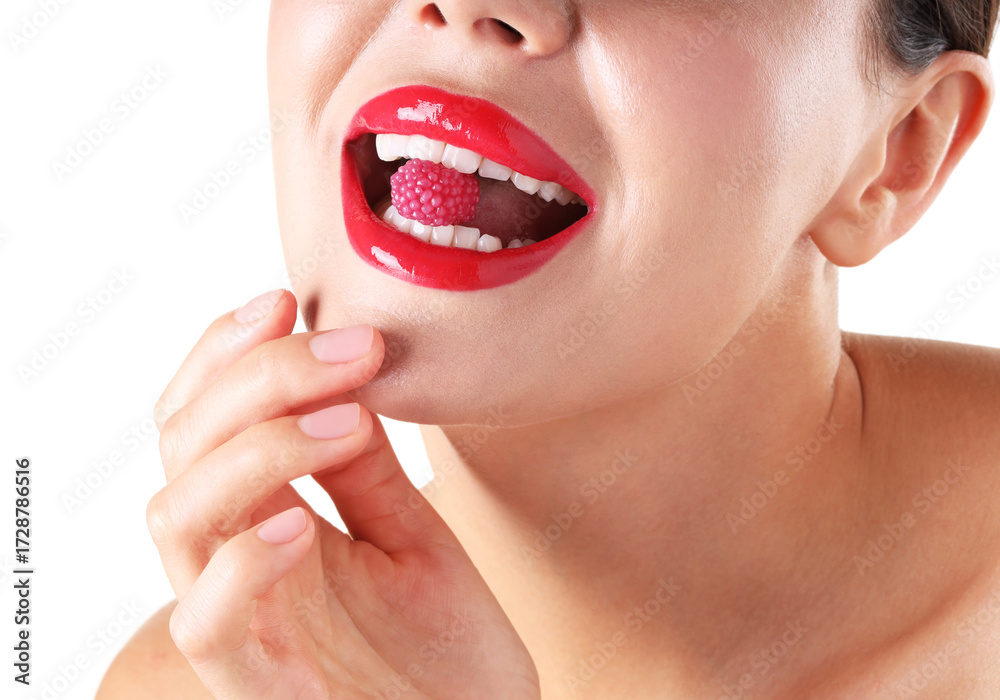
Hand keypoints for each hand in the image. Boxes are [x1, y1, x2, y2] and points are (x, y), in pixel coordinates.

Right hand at [146, 289, 539, 699]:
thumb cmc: (445, 650)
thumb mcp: (410, 536)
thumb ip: (364, 467)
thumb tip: (342, 373)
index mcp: (267, 520)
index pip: (203, 420)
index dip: (224, 354)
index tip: (286, 300)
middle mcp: (238, 563)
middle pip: (184, 448)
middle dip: (258, 377)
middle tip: (351, 345)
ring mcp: (243, 624)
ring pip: (178, 517)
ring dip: (254, 448)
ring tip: (348, 418)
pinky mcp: (260, 689)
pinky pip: (205, 624)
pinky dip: (240, 561)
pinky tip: (300, 521)